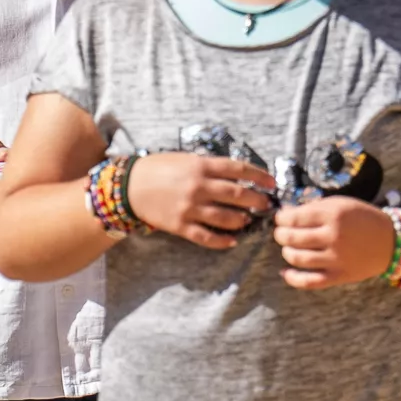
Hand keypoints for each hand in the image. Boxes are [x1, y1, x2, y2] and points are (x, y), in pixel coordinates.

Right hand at [127, 153, 274, 248]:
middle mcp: (198, 187)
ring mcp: (190, 208)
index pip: (239, 170)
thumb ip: (209, 166)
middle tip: (265, 205)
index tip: (272, 183)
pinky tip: (232, 241)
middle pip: (238, 196)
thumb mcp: (185, 159)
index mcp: (201, 166)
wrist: (128, 187)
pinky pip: (206, 237)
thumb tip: (236, 174)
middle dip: (257, 201)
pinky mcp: (180, 225)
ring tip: (247, 220)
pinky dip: (223, 241)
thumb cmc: (157, 169)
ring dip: (242, 220)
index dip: (260, 177)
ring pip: (227, 218)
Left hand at [271, 195, 393, 286]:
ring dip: (287, 253)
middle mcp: (334, 236)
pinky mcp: (340, 275)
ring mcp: (337, 258)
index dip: (281, 219)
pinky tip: (285, 272)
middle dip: (281, 235)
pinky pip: (309, 281)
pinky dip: (293, 278)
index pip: (294, 218)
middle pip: (292, 238)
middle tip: (281, 234)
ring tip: (289, 248)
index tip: (281, 219)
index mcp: (333, 214)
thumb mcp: (341, 204)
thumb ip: (314, 208)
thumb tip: (286, 214)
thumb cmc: (363, 219)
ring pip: (298, 258)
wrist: (392, 241)